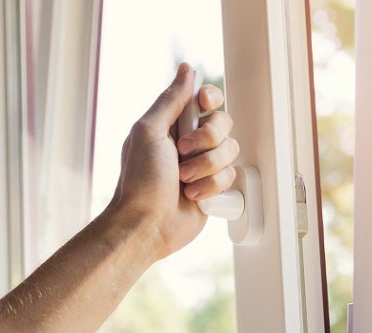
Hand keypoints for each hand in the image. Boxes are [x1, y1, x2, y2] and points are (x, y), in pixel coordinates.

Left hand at [109, 63, 236, 259]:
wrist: (147, 224)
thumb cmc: (140, 180)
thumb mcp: (149, 131)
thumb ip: (171, 100)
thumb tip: (187, 69)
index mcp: (173, 124)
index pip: (205, 99)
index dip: (211, 99)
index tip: (204, 105)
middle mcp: (191, 142)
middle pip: (223, 124)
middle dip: (207, 140)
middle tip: (183, 153)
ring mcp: (204, 165)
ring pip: (230, 151)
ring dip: (207, 167)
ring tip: (184, 181)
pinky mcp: (214, 188)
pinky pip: (231, 177)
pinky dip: (211, 187)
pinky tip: (192, 196)